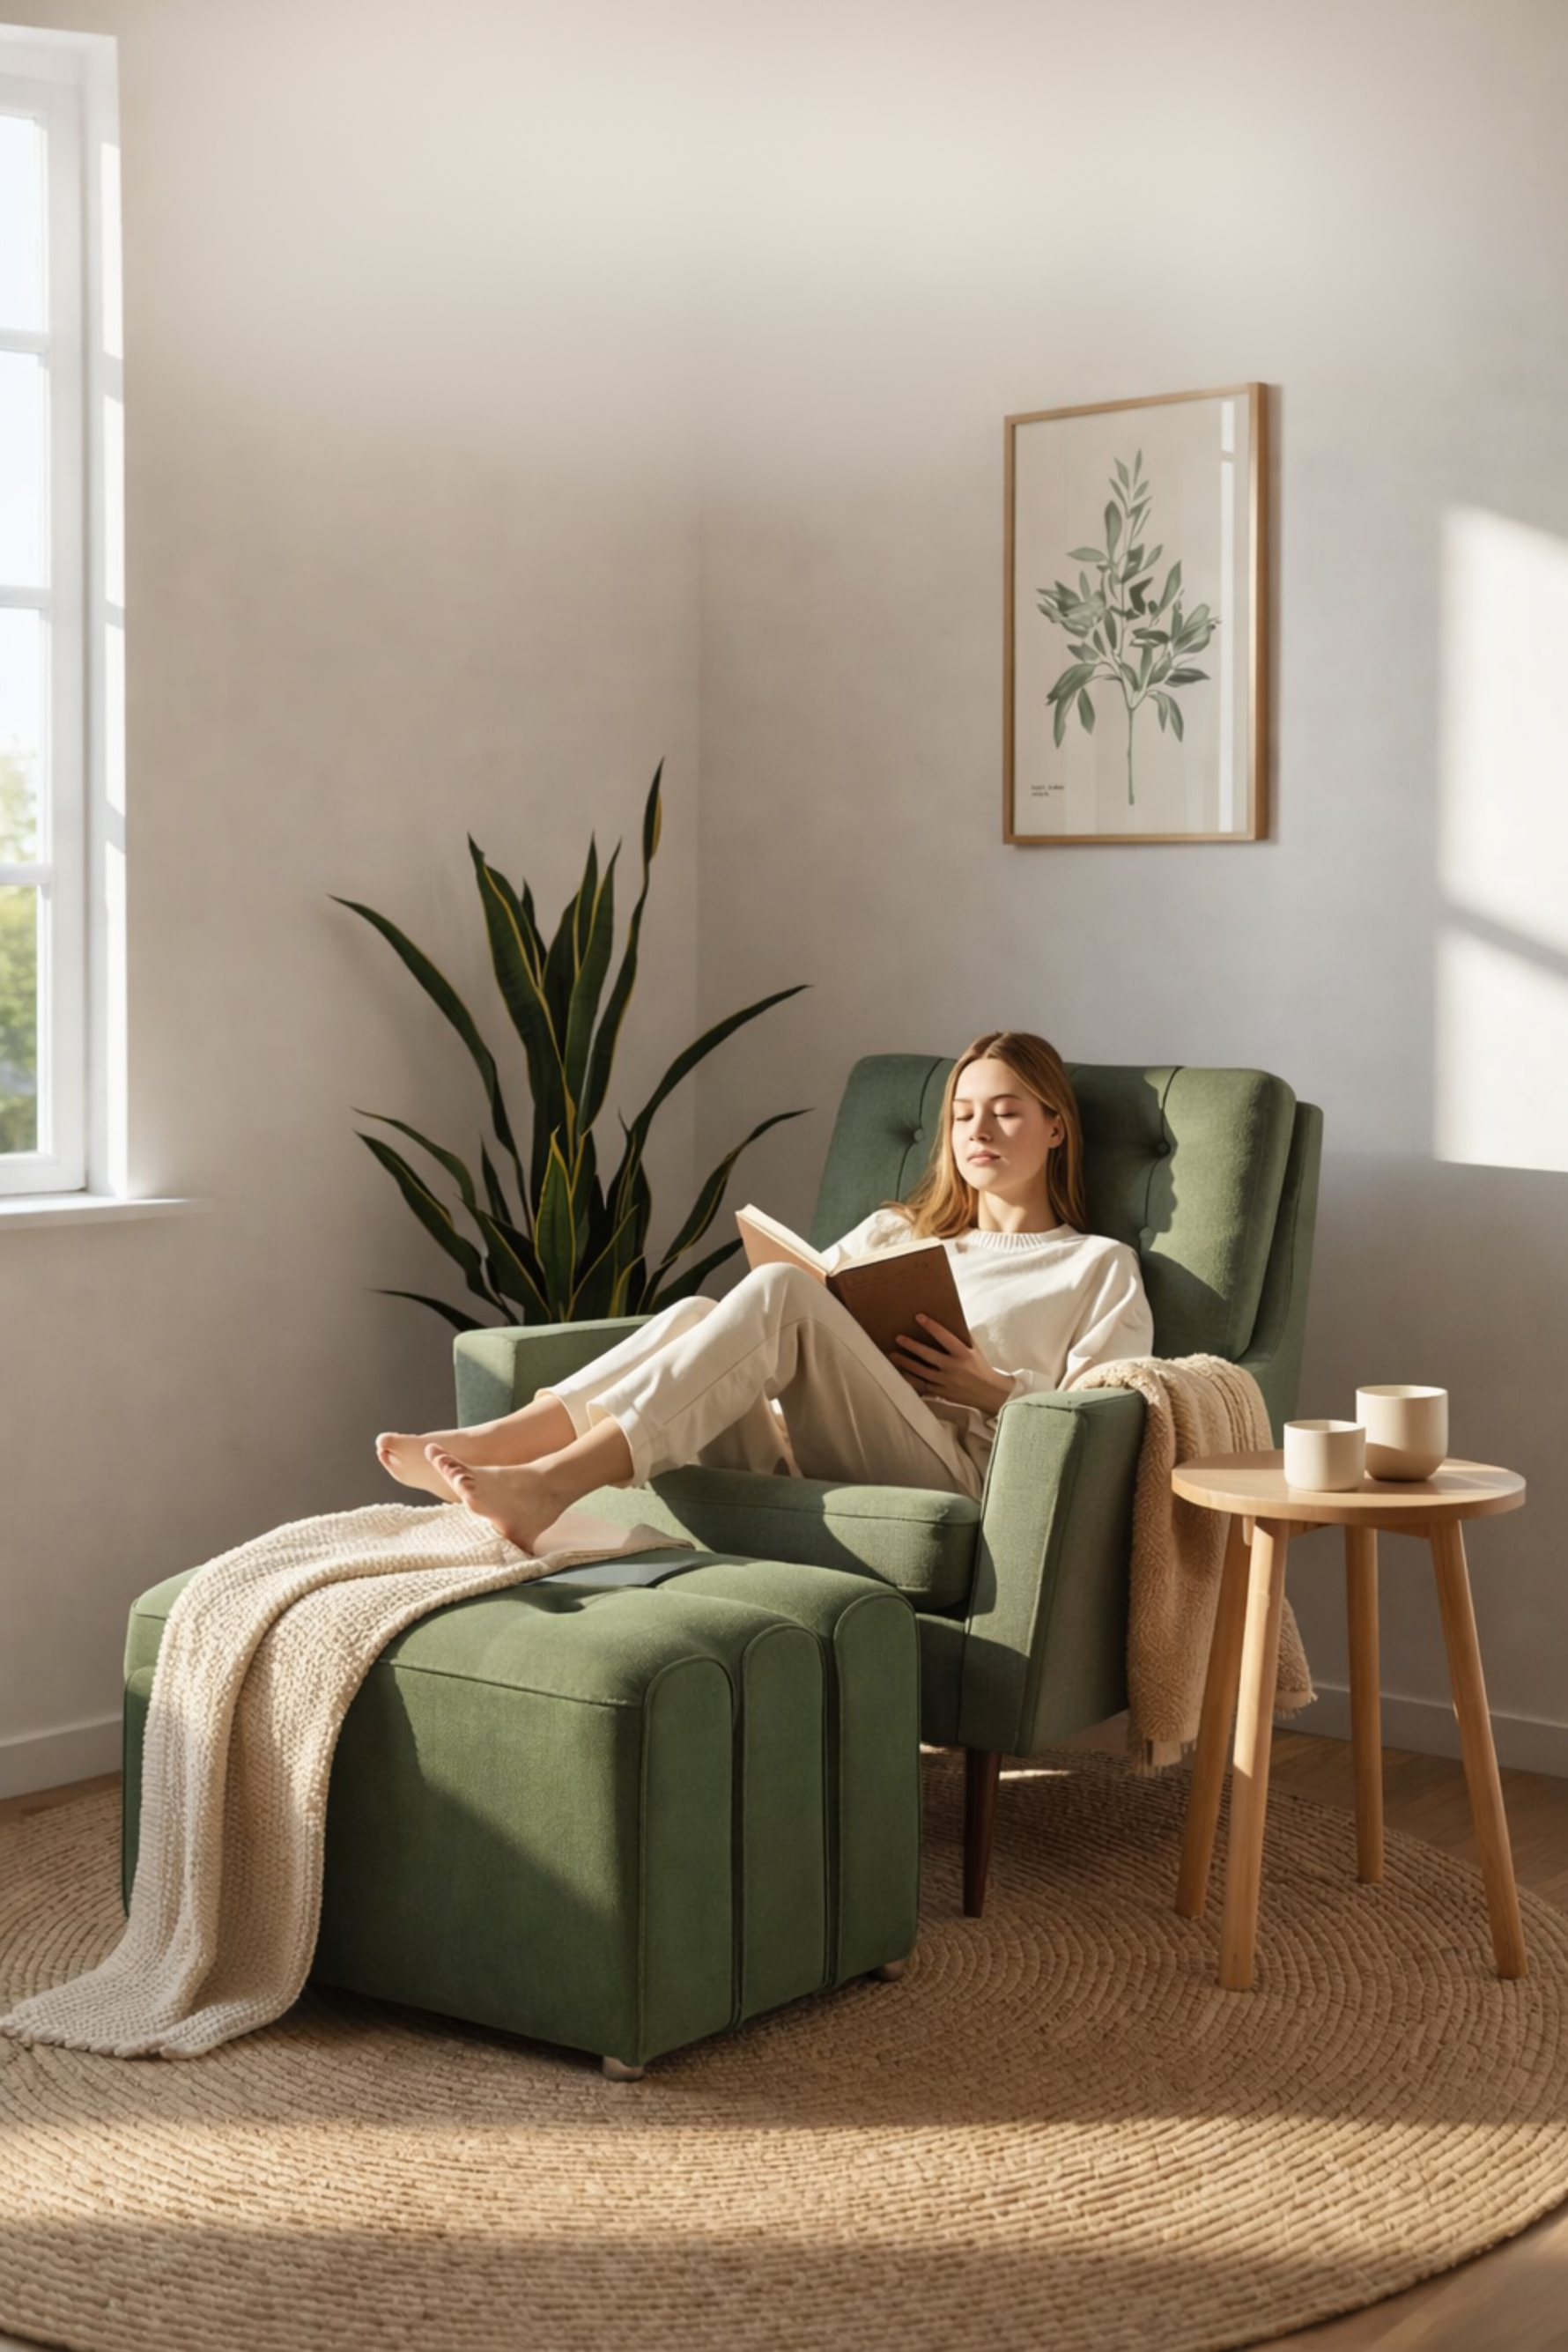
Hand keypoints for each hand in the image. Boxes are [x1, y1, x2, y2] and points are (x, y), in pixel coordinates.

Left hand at [890, 1315, 1014, 1414]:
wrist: (988, 1393)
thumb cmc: (980, 1367)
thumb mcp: (975, 1350)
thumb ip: (962, 1337)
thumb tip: (950, 1320)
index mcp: (963, 1354)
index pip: (945, 1337)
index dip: (931, 1326)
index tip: (918, 1316)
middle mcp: (954, 1368)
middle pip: (928, 1355)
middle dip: (912, 1345)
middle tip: (898, 1337)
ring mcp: (946, 1382)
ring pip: (921, 1371)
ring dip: (906, 1362)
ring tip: (893, 1355)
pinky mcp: (942, 1392)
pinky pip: (923, 1385)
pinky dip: (911, 1378)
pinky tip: (902, 1372)